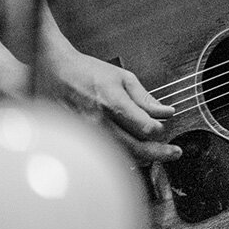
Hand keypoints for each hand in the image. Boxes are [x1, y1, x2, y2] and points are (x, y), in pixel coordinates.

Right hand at [46, 50, 181, 164]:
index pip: (146, 128)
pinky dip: (123, 155)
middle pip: (137, 149)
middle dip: (159, 153)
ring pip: (122, 157)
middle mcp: (100, 122)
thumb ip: (145, 98)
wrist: (55, 72)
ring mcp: (89, 135)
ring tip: (155, 151)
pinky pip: (107, 154)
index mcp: (113, 103)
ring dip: (142, 157)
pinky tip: (132, 151)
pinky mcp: (81, 141)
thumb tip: (166, 113)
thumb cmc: (87, 72)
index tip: (164, 128)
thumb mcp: (122, 77)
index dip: (160, 131)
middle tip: (173, 153)